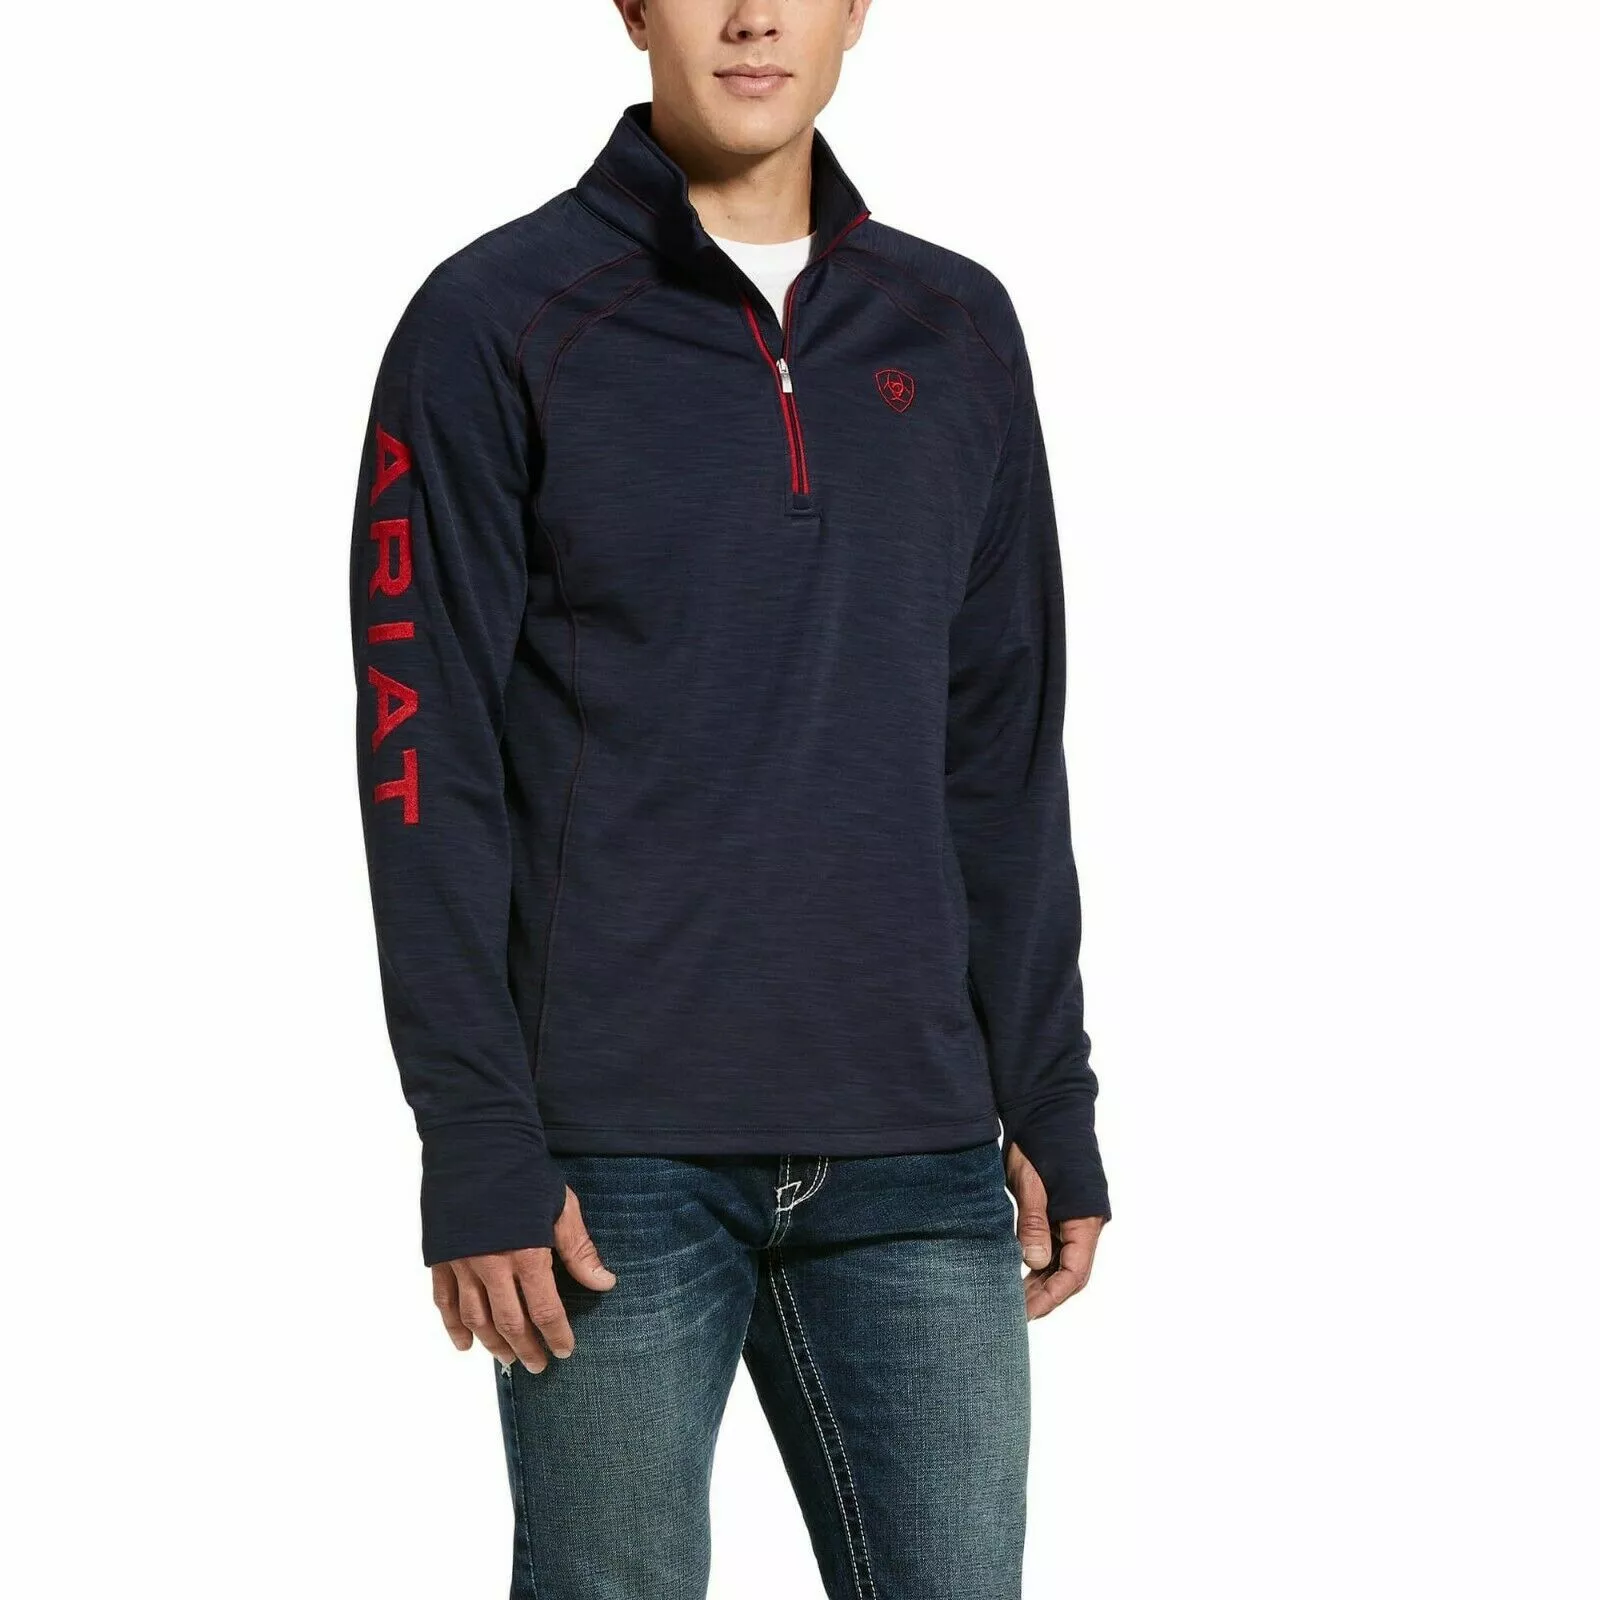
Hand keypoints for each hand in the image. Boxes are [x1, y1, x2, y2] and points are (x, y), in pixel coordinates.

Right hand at [430, 1185, 616, 1369]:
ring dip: (492, 1344)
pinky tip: (464, 1344)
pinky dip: (453, 1327)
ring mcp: (462, 1264)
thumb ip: (579, 1250)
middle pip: (509, 1322)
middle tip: (537, 1365)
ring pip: (476, 1319)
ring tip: (507, 1359)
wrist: (475, 1143)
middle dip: (526, 1348)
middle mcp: (492, 1266)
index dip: (556, 1334)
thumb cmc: (523, 1172)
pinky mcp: (440, 1257)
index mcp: (527, 1254)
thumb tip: (604, 1283)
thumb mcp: (560, 1206)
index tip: (564, 1351)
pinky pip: (445, 1302)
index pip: (544, 1310)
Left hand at [1004, 1142, 1103, 1320]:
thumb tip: (1036, 1262)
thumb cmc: (1040, 1145)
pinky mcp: (1057, 1213)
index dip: (1052, 1295)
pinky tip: (1018, 1275)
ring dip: (1040, 1281)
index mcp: (1085, 1219)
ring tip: (1013, 1300)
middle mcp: (1083, 1224)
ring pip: (1060, 1262)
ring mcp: (1071, 1219)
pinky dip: (1036, 1263)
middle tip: (1015, 1313)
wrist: (1044, 1113)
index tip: (1028, 1312)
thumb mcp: (1031, 1183)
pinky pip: (1051, 1247)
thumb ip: (1034, 1222)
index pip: (1075, 1271)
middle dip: (1045, 1295)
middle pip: (1069, 1272)